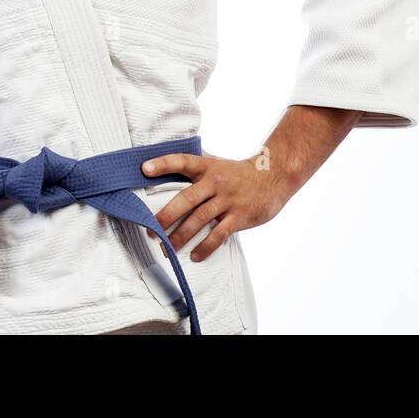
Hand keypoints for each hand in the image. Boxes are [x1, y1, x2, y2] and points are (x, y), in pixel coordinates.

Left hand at [141, 151, 291, 262]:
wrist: (273, 176)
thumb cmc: (238, 172)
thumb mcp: (217, 162)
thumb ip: (195, 164)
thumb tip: (165, 161)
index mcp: (207, 167)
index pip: (182, 161)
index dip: (163, 163)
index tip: (144, 169)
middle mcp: (215, 182)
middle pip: (186, 199)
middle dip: (166, 216)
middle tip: (151, 230)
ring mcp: (227, 200)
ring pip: (199, 219)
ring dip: (181, 236)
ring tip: (167, 249)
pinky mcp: (239, 216)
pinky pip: (219, 234)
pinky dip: (206, 247)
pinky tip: (195, 256)